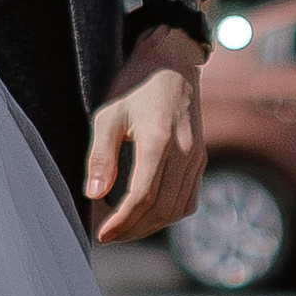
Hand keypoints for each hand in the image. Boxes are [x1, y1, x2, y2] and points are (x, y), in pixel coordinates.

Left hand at [84, 23, 206, 244]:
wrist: (172, 60)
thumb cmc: (136, 84)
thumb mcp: (108, 114)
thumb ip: (101, 156)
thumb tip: (95, 195)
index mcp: (159, 141)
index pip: (142, 197)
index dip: (121, 222)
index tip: (100, 233)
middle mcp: (184, 152)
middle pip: (161, 210)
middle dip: (132, 229)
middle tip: (108, 235)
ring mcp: (196, 156)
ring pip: (177, 209)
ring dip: (150, 226)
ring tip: (124, 228)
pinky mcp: (200, 158)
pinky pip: (188, 199)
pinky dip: (169, 214)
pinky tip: (147, 214)